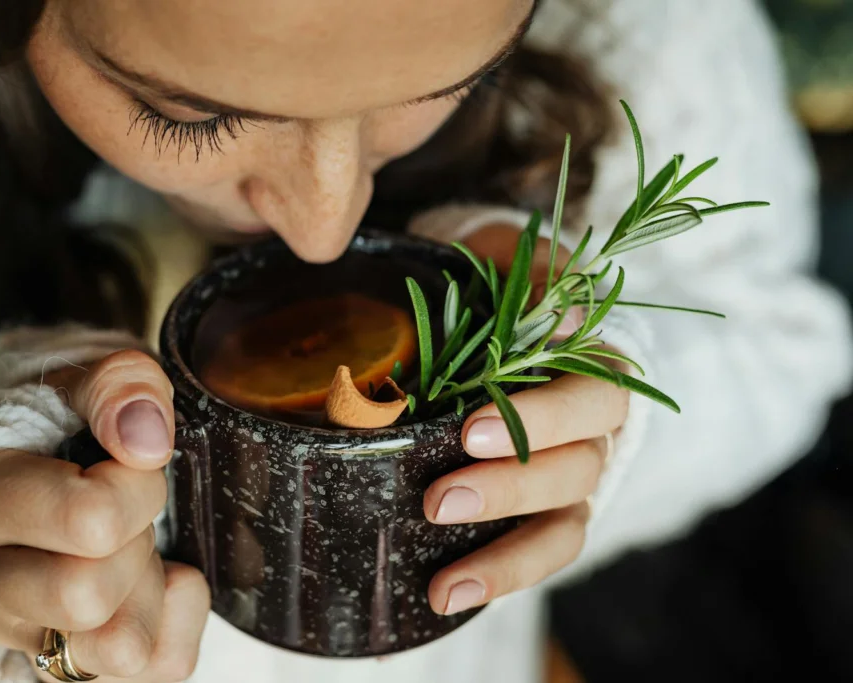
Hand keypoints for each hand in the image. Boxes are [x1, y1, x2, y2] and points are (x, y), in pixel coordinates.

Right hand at [0, 350, 209, 680]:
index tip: (127, 463)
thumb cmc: (68, 417)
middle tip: (126, 511)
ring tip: (126, 547)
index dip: (137, 487)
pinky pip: (162, 666)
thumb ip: (120, 387)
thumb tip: (145, 441)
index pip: (88, 522)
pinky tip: (151, 581)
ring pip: (119, 648)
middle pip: (87, 597)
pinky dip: (178, 619)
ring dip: (147, 588)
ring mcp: (16, 631)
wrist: (39, 452)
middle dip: (135, 542)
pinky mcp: (62, 666)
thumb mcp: (94, 378)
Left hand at [424, 223, 629, 614]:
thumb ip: (535, 267)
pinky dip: (499, 576)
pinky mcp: (543, 509)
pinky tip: (446, 595)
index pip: (592, 397)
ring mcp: (571, 473)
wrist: (478, 306)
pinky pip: (539, 551)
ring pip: (562, 521)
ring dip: (505, 554)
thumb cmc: (493, 279)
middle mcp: (593, 427)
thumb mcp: (508, 255)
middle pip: (576, 467)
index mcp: (594, 364)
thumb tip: (563, 303)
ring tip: (444, 584)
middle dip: (510, 488)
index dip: (542, 418)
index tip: (471, 430)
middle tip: (441, 498)